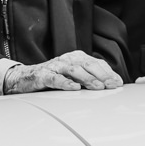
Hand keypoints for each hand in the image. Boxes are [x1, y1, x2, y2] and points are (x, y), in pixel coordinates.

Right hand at [4, 51, 123, 93]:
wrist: (26, 77)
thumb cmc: (55, 78)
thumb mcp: (74, 76)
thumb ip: (91, 79)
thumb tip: (113, 85)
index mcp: (77, 57)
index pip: (97, 63)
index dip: (108, 72)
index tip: (118, 83)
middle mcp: (68, 59)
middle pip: (88, 65)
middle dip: (102, 75)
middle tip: (111, 86)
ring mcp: (55, 66)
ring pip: (74, 70)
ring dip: (87, 79)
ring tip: (98, 87)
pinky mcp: (43, 75)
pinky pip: (55, 79)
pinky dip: (65, 83)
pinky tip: (74, 88)